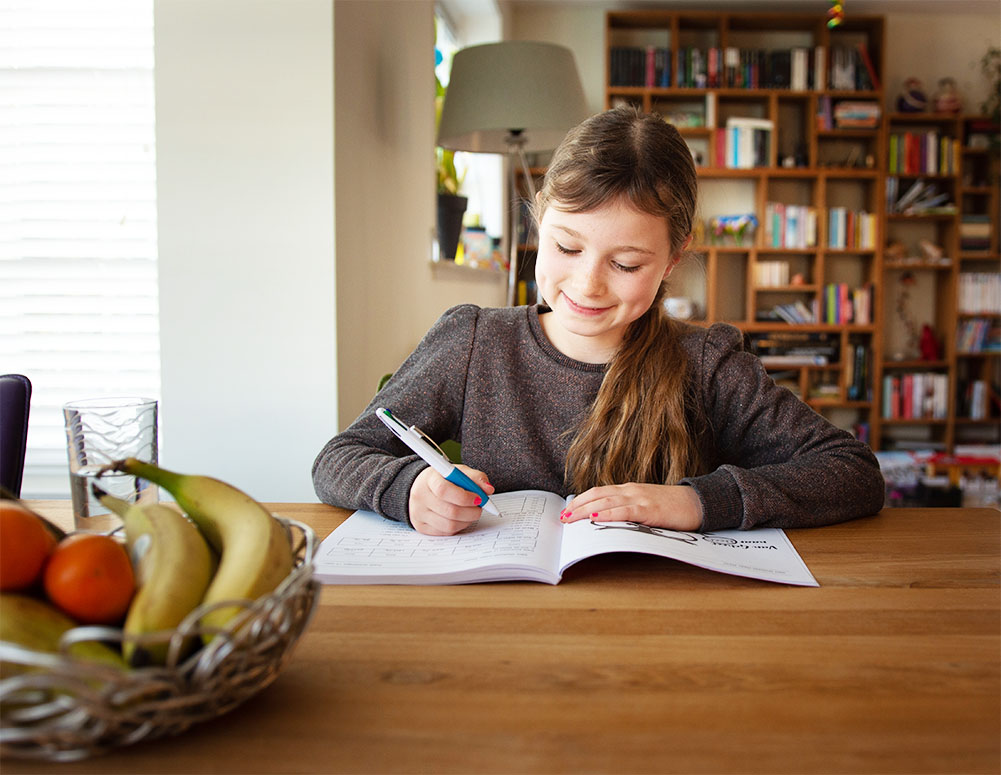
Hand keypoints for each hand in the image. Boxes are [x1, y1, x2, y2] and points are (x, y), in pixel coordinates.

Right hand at [408, 465, 494, 535]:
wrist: (424, 487)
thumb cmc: (444, 479)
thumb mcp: (459, 472)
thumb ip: (475, 478)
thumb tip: (488, 489)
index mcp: (429, 479)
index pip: (444, 490)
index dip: (465, 497)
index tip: (479, 498)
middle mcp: (420, 496)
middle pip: (449, 511)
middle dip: (471, 512)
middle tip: (480, 508)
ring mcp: (419, 513)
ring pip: (449, 525)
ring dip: (467, 521)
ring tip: (471, 512)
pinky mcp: (421, 526)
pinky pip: (445, 532)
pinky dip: (458, 527)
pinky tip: (461, 518)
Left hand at [560, 483, 703, 531]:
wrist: (698, 502)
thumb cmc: (672, 507)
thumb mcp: (645, 505)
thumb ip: (628, 510)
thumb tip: (606, 521)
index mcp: (628, 490)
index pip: (598, 492)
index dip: (580, 501)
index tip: (567, 510)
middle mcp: (631, 491)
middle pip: (597, 496)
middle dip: (577, 506)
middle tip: (562, 518)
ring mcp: (640, 498)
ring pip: (606, 502)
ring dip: (586, 511)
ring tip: (571, 518)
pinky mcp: (649, 509)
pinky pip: (625, 511)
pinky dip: (608, 514)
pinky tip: (596, 519)